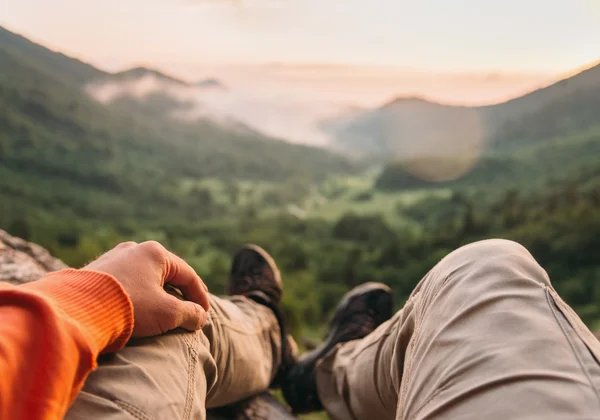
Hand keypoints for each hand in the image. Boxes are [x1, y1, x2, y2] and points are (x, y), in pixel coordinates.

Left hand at [85, 241, 209, 337]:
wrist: (76, 310)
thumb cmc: (128, 307)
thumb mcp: (167, 313)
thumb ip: (190, 314)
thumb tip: (200, 317)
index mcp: (156, 253)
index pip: (188, 275)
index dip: (201, 297)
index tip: (205, 315)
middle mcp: (135, 249)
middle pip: (167, 273)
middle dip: (180, 293)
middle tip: (191, 307)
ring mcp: (113, 258)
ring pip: (145, 277)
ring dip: (158, 293)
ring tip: (165, 309)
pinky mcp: (96, 271)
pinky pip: (126, 282)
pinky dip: (138, 294)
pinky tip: (138, 307)